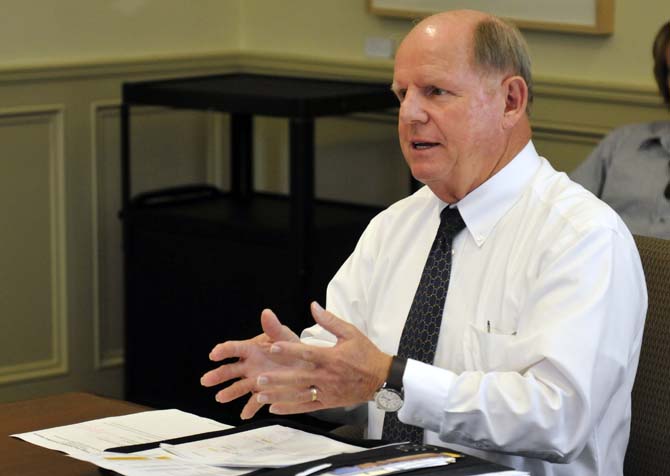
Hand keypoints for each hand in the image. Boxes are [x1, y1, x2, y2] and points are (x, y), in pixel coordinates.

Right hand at [200, 308, 303, 418]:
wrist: (307, 366)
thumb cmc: (293, 348)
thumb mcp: (286, 337)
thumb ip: (275, 328)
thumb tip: (266, 313)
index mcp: (253, 349)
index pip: (235, 349)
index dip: (223, 351)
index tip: (214, 354)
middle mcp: (250, 365)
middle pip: (230, 370)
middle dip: (218, 375)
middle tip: (206, 380)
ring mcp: (255, 380)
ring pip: (239, 387)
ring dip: (229, 392)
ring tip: (220, 398)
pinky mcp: (264, 393)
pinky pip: (255, 402)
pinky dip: (250, 408)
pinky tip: (245, 415)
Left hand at [254, 302, 391, 414]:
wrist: (381, 378)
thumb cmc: (366, 353)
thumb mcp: (350, 333)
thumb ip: (330, 321)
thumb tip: (313, 306)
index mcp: (332, 357)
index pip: (307, 353)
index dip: (289, 351)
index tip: (273, 348)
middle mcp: (327, 376)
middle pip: (299, 378)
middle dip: (278, 379)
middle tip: (259, 379)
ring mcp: (327, 391)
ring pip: (300, 394)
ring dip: (279, 395)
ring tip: (260, 395)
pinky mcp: (328, 402)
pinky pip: (307, 406)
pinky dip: (291, 408)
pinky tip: (274, 408)